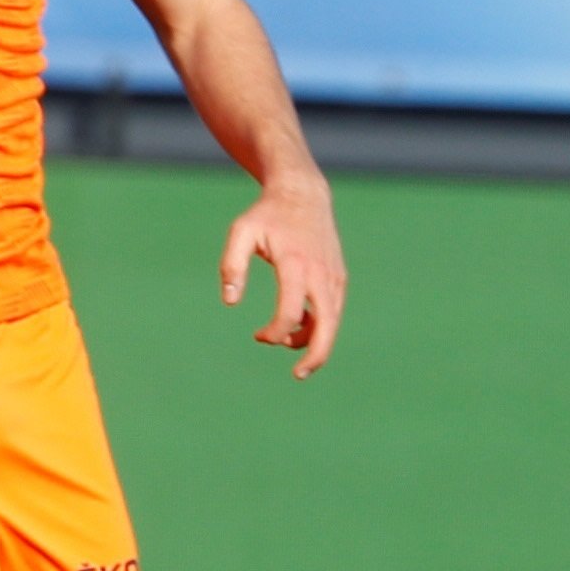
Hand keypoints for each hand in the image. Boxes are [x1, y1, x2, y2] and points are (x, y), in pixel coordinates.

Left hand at [223, 171, 344, 375]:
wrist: (303, 195)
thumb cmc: (267, 215)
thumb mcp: (241, 232)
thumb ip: (231, 265)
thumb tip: (230, 302)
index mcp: (296, 265)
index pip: (291, 312)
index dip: (276, 333)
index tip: (258, 336)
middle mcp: (321, 274)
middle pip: (328, 325)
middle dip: (315, 355)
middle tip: (299, 375)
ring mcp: (334, 277)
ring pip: (333, 321)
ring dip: (315, 341)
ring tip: (289, 348)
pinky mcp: (338, 278)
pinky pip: (334, 310)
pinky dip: (322, 326)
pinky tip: (301, 329)